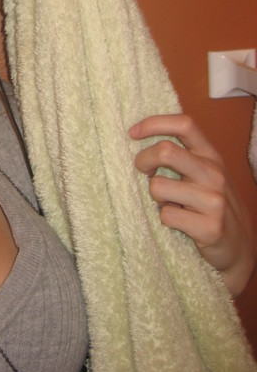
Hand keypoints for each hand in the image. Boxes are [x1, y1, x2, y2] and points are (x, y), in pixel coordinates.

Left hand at [129, 113, 255, 295]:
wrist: (239, 248)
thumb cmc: (210, 205)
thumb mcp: (202, 174)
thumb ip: (181, 156)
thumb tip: (137, 140)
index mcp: (210, 156)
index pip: (184, 124)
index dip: (153, 123)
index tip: (132, 133)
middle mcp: (214, 173)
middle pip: (166, 151)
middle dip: (143, 160)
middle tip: (142, 172)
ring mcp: (214, 200)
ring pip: (158, 186)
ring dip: (155, 197)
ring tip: (169, 204)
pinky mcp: (210, 227)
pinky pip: (166, 216)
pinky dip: (165, 220)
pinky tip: (179, 224)